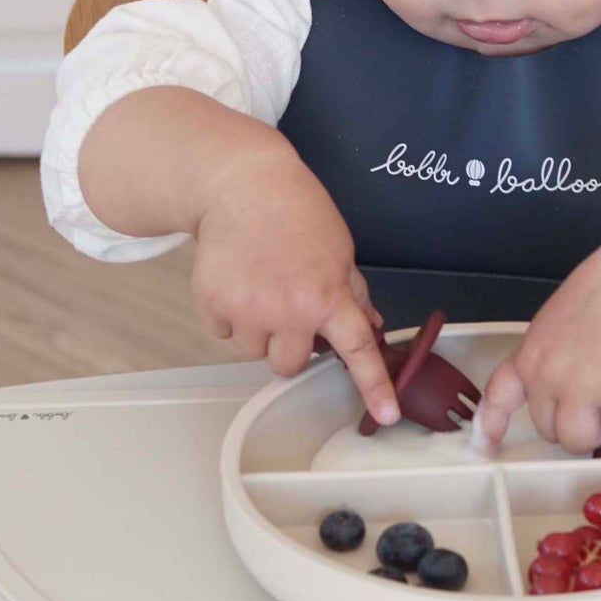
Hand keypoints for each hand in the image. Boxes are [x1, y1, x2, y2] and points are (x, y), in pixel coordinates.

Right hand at [191, 138, 397, 424]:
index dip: (374, 386)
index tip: (386, 416)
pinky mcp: (213, 305)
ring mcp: (249, 311)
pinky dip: (226, 313)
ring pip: (253, 351)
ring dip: (256, 328)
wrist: (241, 185)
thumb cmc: (296, 211)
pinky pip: (222, 332)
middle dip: (288, 344)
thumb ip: (351, 291)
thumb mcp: (338, 248)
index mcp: (329, 296)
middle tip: (285, 308)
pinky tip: (234, 277)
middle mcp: (290, 311)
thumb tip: (369, 326)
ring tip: (257, 283)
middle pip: (288, 365)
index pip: (359, 350)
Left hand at [479, 237, 600, 452]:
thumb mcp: (557, 322)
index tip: (485, 444)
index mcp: (531, 354)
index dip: (490, 425)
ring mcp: (582, 387)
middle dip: (577, 421)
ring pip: (582, 440)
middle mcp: (548, 375)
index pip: (498, 397)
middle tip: (600, 397)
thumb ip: (551, 357)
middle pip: (551, 431)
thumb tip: (563, 390)